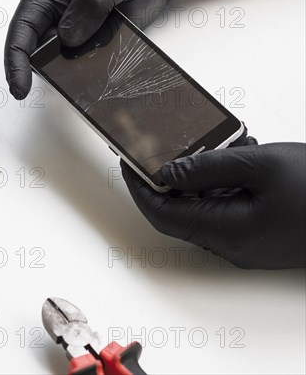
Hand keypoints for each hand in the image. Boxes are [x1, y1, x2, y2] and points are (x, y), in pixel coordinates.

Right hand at [4, 0, 191, 99]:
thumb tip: (69, 37)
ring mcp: (70, 27)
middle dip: (40, 68)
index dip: (16, 58)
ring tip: (78, 75)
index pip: (23, 26)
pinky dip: (86, 69)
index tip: (19, 86)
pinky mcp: (87, 41)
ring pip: (58, 59)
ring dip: (67, 69)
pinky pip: (81, 62)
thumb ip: (91, 3)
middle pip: (35, 47)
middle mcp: (53, 9)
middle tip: (45, 87)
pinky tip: (96, 71)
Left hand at [122, 143, 305, 268]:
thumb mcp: (260, 165)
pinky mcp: (260, 234)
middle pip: (179, 212)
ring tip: (204, 145)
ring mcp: (247, 242)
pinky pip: (225, 208)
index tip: (127, 161)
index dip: (139, 187)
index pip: (162, 213)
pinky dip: (220, 183)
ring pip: (203, 207)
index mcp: (226, 231)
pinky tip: (234, 157)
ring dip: (198, 177)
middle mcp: (231, 244)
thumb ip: (207, 166)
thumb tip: (167, 172)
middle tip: (159, 148)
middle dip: (166, 179)